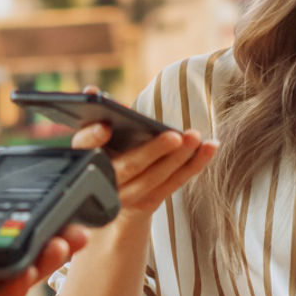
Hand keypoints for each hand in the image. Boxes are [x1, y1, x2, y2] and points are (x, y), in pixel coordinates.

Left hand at [0, 166, 88, 295]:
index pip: (0, 235)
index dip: (28, 224)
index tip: (55, 210)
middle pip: (17, 259)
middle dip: (50, 244)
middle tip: (77, 230)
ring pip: (16, 282)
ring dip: (44, 262)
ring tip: (66, 243)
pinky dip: (20, 286)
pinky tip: (32, 267)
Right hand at [71, 119, 217, 220]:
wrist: (112, 195)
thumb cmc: (107, 153)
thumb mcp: (97, 136)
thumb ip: (97, 113)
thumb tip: (92, 91)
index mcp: (86, 159)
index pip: (85, 148)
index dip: (93, 138)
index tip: (106, 127)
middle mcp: (105, 182)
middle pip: (129, 166)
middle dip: (153, 151)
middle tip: (174, 136)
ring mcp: (127, 197)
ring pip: (155, 178)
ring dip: (179, 158)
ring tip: (196, 137)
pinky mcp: (148, 203)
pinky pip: (174, 184)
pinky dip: (194, 165)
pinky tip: (210, 147)